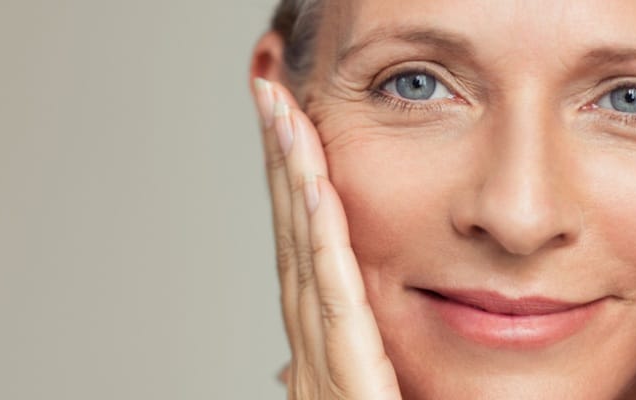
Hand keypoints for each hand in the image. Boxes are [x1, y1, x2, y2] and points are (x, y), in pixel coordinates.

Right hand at [252, 78, 401, 399]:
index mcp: (317, 345)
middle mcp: (307, 344)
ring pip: (303, 250)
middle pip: (290, 234)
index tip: (287, 129)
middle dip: (280, 161)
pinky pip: (333, 292)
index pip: (300, 249)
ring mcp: (319, 360)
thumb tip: (325, 336)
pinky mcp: (346, 374)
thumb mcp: (365, 395)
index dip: (289, 184)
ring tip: (283, 115)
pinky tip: (316, 185)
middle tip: (270, 97)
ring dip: (292, 176)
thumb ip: (347, 360)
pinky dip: (321, 235)